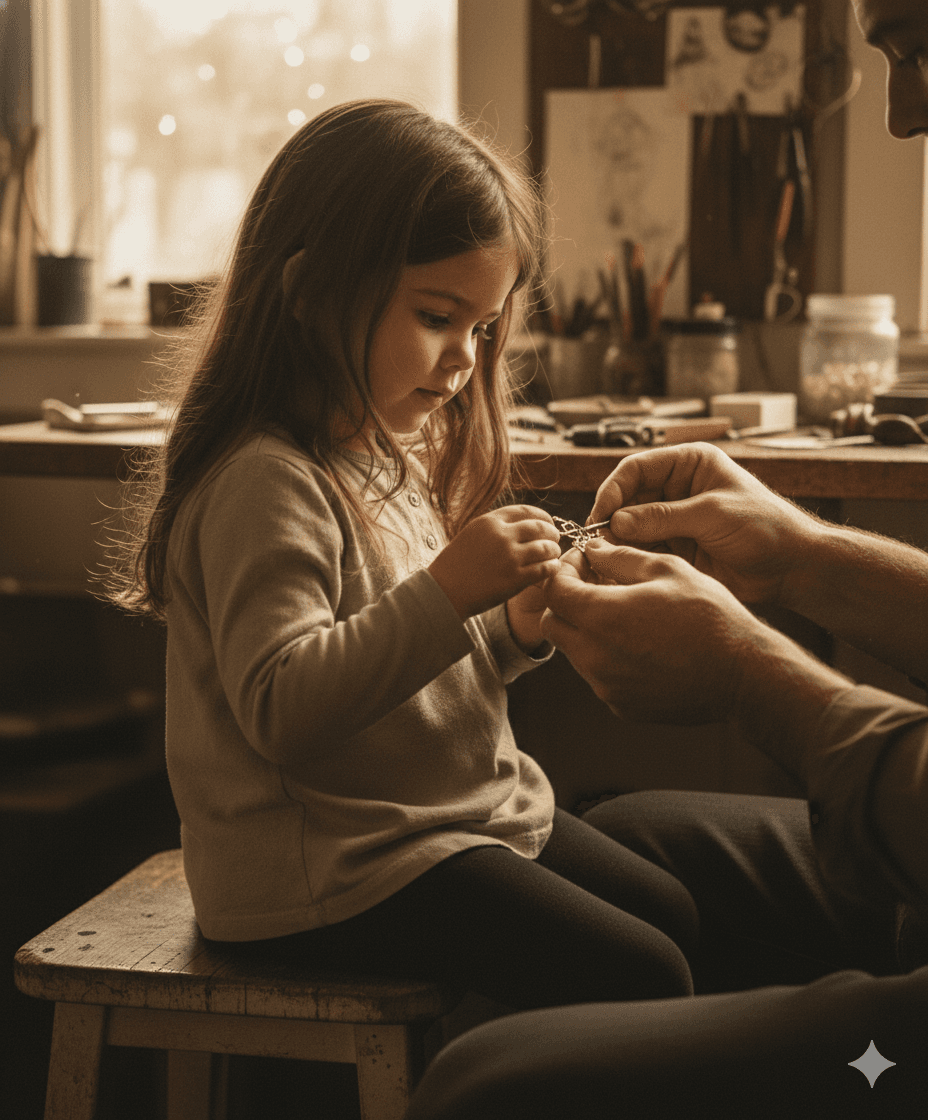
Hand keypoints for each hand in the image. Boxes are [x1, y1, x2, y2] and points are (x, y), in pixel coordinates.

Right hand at [429, 505, 560, 620]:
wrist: (444, 591)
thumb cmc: (456, 565)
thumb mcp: (472, 534)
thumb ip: (496, 527)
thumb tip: (523, 525)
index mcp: (489, 522)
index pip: (526, 511)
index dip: (542, 516)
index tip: (548, 522)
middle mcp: (501, 536)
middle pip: (540, 528)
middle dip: (552, 533)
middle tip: (555, 539)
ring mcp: (509, 557)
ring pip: (545, 548)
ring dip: (554, 550)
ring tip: (554, 554)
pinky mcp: (515, 579)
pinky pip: (543, 569)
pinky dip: (552, 567)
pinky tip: (552, 568)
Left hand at [541, 539, 768, 722]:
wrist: (742, 674)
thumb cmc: (708, 616)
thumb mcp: (666, 569)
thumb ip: (619, 558)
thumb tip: (592, 551)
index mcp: (601, 617)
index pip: (553, 591)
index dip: (563, 571)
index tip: (584, 562)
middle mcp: (595, 657)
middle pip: (554, 624)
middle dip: (566, 602)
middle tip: (595, 586)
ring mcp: (605, 686)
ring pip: (574, 652)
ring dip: (586, 630)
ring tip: (623, 614)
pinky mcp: (620, 705)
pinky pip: (598, 676)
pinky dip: (606, 657)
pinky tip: (639, 644)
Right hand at [587, 443, 820, 606]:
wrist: (792, 567)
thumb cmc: (765, 527)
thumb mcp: (712, 514)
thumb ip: (663, 517)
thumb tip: (617, 522)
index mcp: (689, 464)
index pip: (637, 468)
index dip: (614, 489)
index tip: (601, 514)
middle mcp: (677, 489)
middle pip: (628, 498)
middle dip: (611, 519)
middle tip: (596, 542)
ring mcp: (674, 519)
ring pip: (630, 526)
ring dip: (617, 541)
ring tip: (604, 558)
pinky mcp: (675, 548)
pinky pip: (642, 549)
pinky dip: (629, 558)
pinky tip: (618, 569)